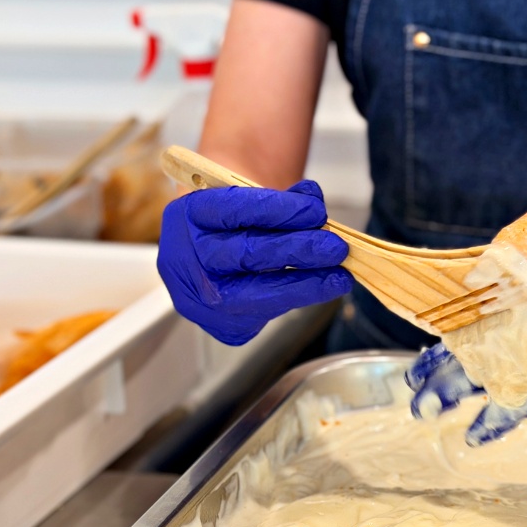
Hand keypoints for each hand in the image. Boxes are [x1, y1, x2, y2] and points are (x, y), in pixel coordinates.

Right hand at [158, 181, 352, 344]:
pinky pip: (265, 312)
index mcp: (187, 216)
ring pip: (257, 290)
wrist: (210, 260)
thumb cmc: (233, 226)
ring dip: (306, 281)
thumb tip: (313, 200)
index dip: (278, 209)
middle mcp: (186, 259)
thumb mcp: (249, 202)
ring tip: (340, 274)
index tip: (316, 209)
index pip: (233, 209)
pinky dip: (298, 297)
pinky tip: (324, 288)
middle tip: (336, 246)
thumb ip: (281, 200)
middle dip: (297, 249)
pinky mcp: (221, 326)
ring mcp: (199, 298)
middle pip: (246, 254)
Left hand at [406, 202, 526, 444]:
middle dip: (464, 387)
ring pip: (500, 336)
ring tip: (417, 375)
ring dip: (458, 354)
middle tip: (422, 407)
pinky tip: (444, 314)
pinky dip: (476, 306)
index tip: (474, 438)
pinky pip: (507, 297)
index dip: (511, 412)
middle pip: (509, 367)